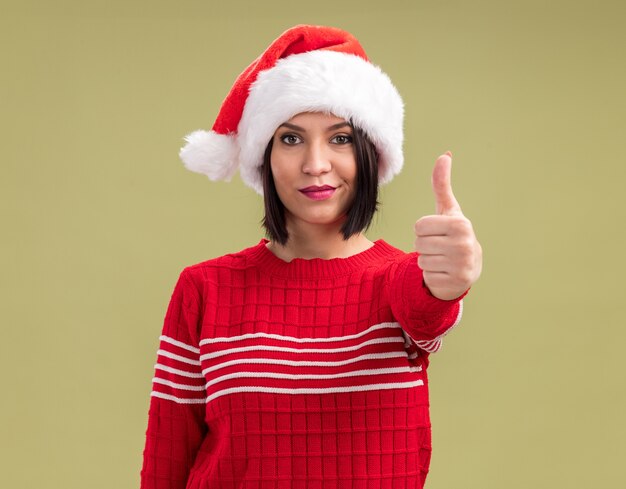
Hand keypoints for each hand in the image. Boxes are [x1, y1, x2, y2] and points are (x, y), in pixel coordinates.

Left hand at [414, 152, 482, 299]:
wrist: (467, 269)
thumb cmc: (452, 235)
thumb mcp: (447, 211)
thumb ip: (442, 185)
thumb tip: (444, 154)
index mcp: (460, 224)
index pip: (419, 226)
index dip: (423, 230)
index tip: (438, 233)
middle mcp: (464, 244)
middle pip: (418, 242)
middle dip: (424, 245)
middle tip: (440, 247)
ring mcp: (461, 265)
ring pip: (421, 260)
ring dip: (427, 260)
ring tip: (442, 259)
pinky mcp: (456, 283)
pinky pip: (426, 276)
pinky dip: (431, 275)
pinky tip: (444, 272)